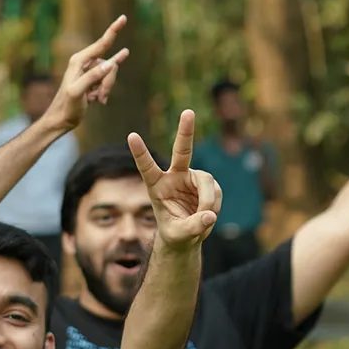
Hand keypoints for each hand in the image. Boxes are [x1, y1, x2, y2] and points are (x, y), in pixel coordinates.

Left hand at [43, 15, 130, 130]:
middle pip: (109, 64)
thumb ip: (92, 77)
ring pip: (110, 74)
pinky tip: (104, 91)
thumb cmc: (67, 106)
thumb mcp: (78, 92)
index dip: (113, 30)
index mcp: (78, 60)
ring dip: (106, 89)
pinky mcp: (93, 79)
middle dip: (109, 81)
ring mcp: (90, 70)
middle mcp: (84, 62)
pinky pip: (108, 81)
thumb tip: (110, 63)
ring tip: (96, 100)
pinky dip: (105, 91)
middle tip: (100, 97)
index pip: (101, 44)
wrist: (61, 119)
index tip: (124, 18)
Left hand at [129, 110, 222, 249]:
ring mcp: (192, 178)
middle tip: (188, 112)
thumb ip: (193, 226)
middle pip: (182, 151)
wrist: (186, 235)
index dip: (141, 153)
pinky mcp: (207, 184)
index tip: (131, 135)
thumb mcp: (179, 234)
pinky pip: (216, 191)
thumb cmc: (175, 233)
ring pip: (207, 181)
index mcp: (156, 185)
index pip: (147, 167)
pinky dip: (215, 204)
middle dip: (185, 132)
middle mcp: (174, 176)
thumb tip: (210, 215)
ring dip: (209, 200)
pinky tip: (208, 214)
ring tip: (205, 217)